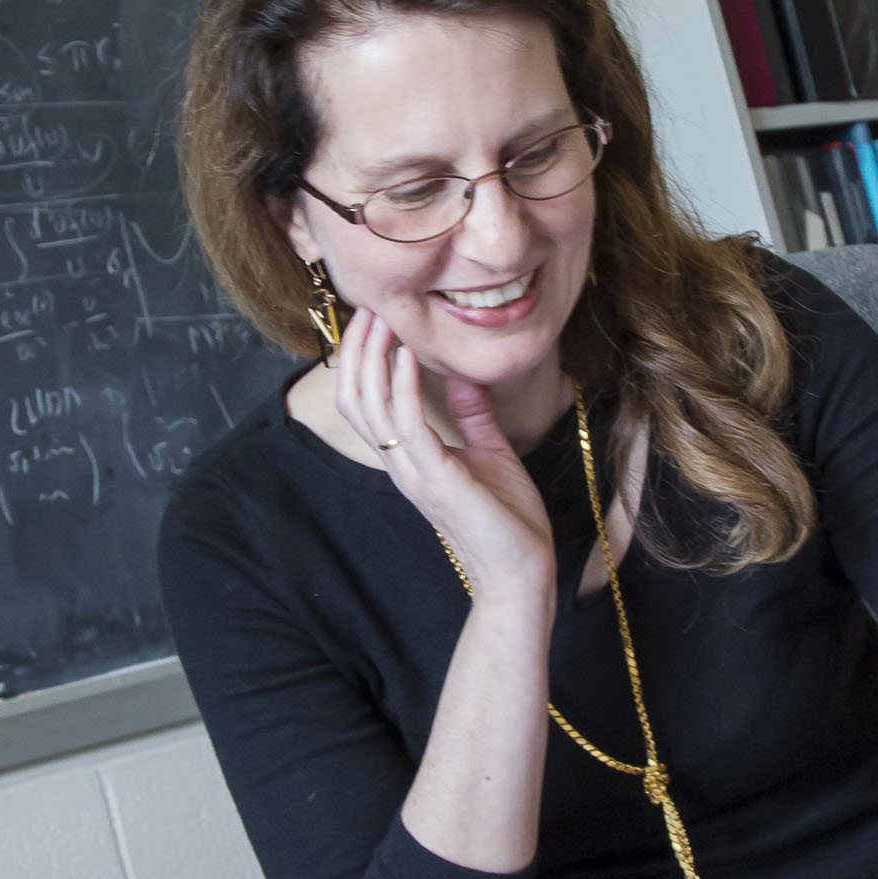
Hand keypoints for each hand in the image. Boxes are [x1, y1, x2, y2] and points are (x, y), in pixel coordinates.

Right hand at [332, 306, 554, 606]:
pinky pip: (407, 425)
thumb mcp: (491, 454)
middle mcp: (400, 464)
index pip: (367, 402)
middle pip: (356, 399)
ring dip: (373, 359)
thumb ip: (474, 417)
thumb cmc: (508, 521)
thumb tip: (465, 379)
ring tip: (382, 320)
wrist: (521, 572)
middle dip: (359, 350)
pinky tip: (407, 356)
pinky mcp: (436, 479)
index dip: (363, 359)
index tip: (376, 317)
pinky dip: (403, 387)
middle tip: (370, 306)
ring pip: (371, 407)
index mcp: (408, 458)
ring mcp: (413, 472)